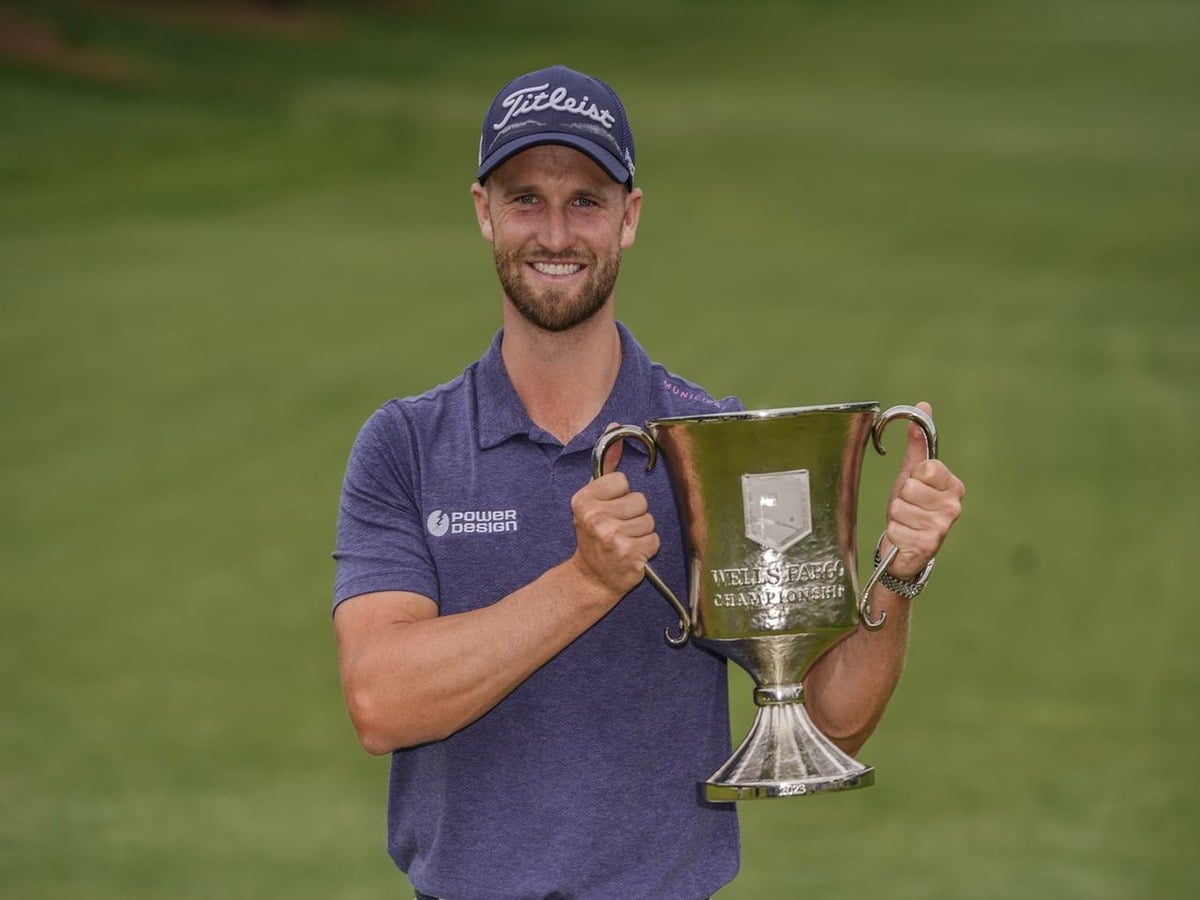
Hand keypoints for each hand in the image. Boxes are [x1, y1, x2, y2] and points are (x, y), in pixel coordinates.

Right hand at [570, 464, 658, 599]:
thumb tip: (614, 428)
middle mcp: (595, 517)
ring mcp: (612, 536)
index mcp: (583, 500)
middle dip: (634, 514)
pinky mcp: (629, 553)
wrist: (591, 578)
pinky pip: (654, 539)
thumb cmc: (594, 535)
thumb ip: (606, 465)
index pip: (622, 480)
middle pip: (639, 500)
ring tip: (625, 540)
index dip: (620, 495)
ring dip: (641, 531)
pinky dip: (647, 547)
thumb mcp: (593, 500)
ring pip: (649, 520)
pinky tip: (632, 552)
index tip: (610, 509)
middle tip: (618, 528)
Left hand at [883, 402, 964, 579]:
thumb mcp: (911, 474)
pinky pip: (896, 528)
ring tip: (905, 522)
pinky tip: (904, 537)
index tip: (915, 485)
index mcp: (953, 486)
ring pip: (900, 508)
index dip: (912, 476)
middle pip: (910, 487)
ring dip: (895, 516)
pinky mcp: (929, 544)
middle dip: (901, 497)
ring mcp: (943, 526)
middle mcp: (953, 506)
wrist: (906, 549)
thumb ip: (917, 443)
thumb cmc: (910, 508)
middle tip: (907, 507)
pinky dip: (894, 532)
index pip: (926, 468)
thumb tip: (923, 406)